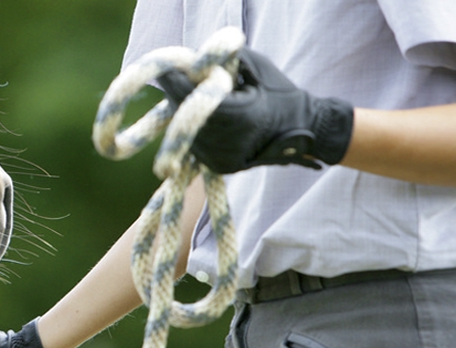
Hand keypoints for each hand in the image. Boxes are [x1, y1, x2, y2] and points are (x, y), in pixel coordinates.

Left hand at [157, 48, 353, 173]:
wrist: (303, 130)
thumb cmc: (282, 94)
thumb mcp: (258, 68)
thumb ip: (227, 61)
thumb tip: (194, 59)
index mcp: (242, 118)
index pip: (198, 101)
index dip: (178, 85)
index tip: (165, 70)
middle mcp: (230, 144)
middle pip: (187, 116)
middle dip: (178, 95)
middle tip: (173, 77)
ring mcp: (223, 160)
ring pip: (186, 132)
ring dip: (182, 111)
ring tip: (190, 93)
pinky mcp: (219, 167)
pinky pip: (193, 143)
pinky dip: (191, 127)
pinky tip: (197, 113)